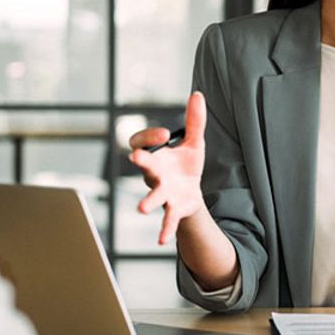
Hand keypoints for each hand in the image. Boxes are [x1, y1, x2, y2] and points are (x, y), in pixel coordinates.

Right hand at [129, 91, 206, 244]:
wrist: (191, 193)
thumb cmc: (186, 166)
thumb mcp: (193, 142)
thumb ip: (194, 121)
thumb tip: (198, 94)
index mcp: (156, 156)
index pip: (140, 143)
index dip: (150, 137)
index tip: (165, 134)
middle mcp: (154, 175)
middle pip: (144, 168)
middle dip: (141, 162)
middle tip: (136, 158)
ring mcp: (162, 193)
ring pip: (152, 196)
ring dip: (147, 202)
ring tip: (142, 209)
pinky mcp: (173, 208)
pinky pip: (167, 220)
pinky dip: (164, 229)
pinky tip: (161, 240)